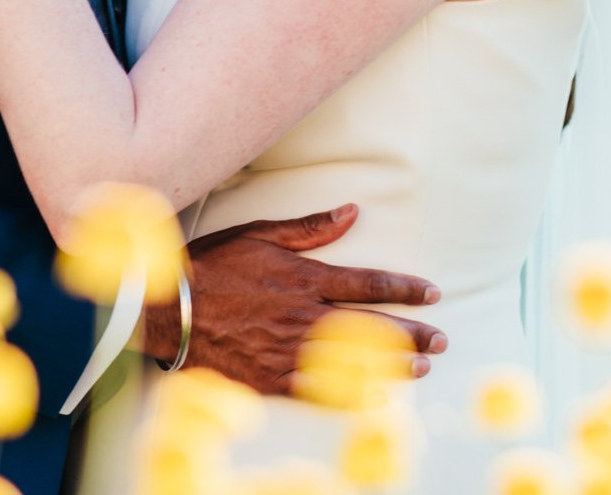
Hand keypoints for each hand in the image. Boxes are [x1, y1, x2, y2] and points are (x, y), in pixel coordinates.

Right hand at [138, 205, 446, 394]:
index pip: (368, 284)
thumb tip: (353, 212)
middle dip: (410, 333)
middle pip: (369, 326)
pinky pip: (318, 391)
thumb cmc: (213, 266)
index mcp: (305, 278)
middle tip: (441, 340)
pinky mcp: (270, 379)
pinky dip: (350, 396)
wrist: (168, 310)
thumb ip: (311, 228)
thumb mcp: (261, 234)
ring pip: (352, 362)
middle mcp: (303, 316)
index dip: (404, 289)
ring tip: (421, 367)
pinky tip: (376, 399)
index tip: (432, 294)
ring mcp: (288, 351)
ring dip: (391, 366)